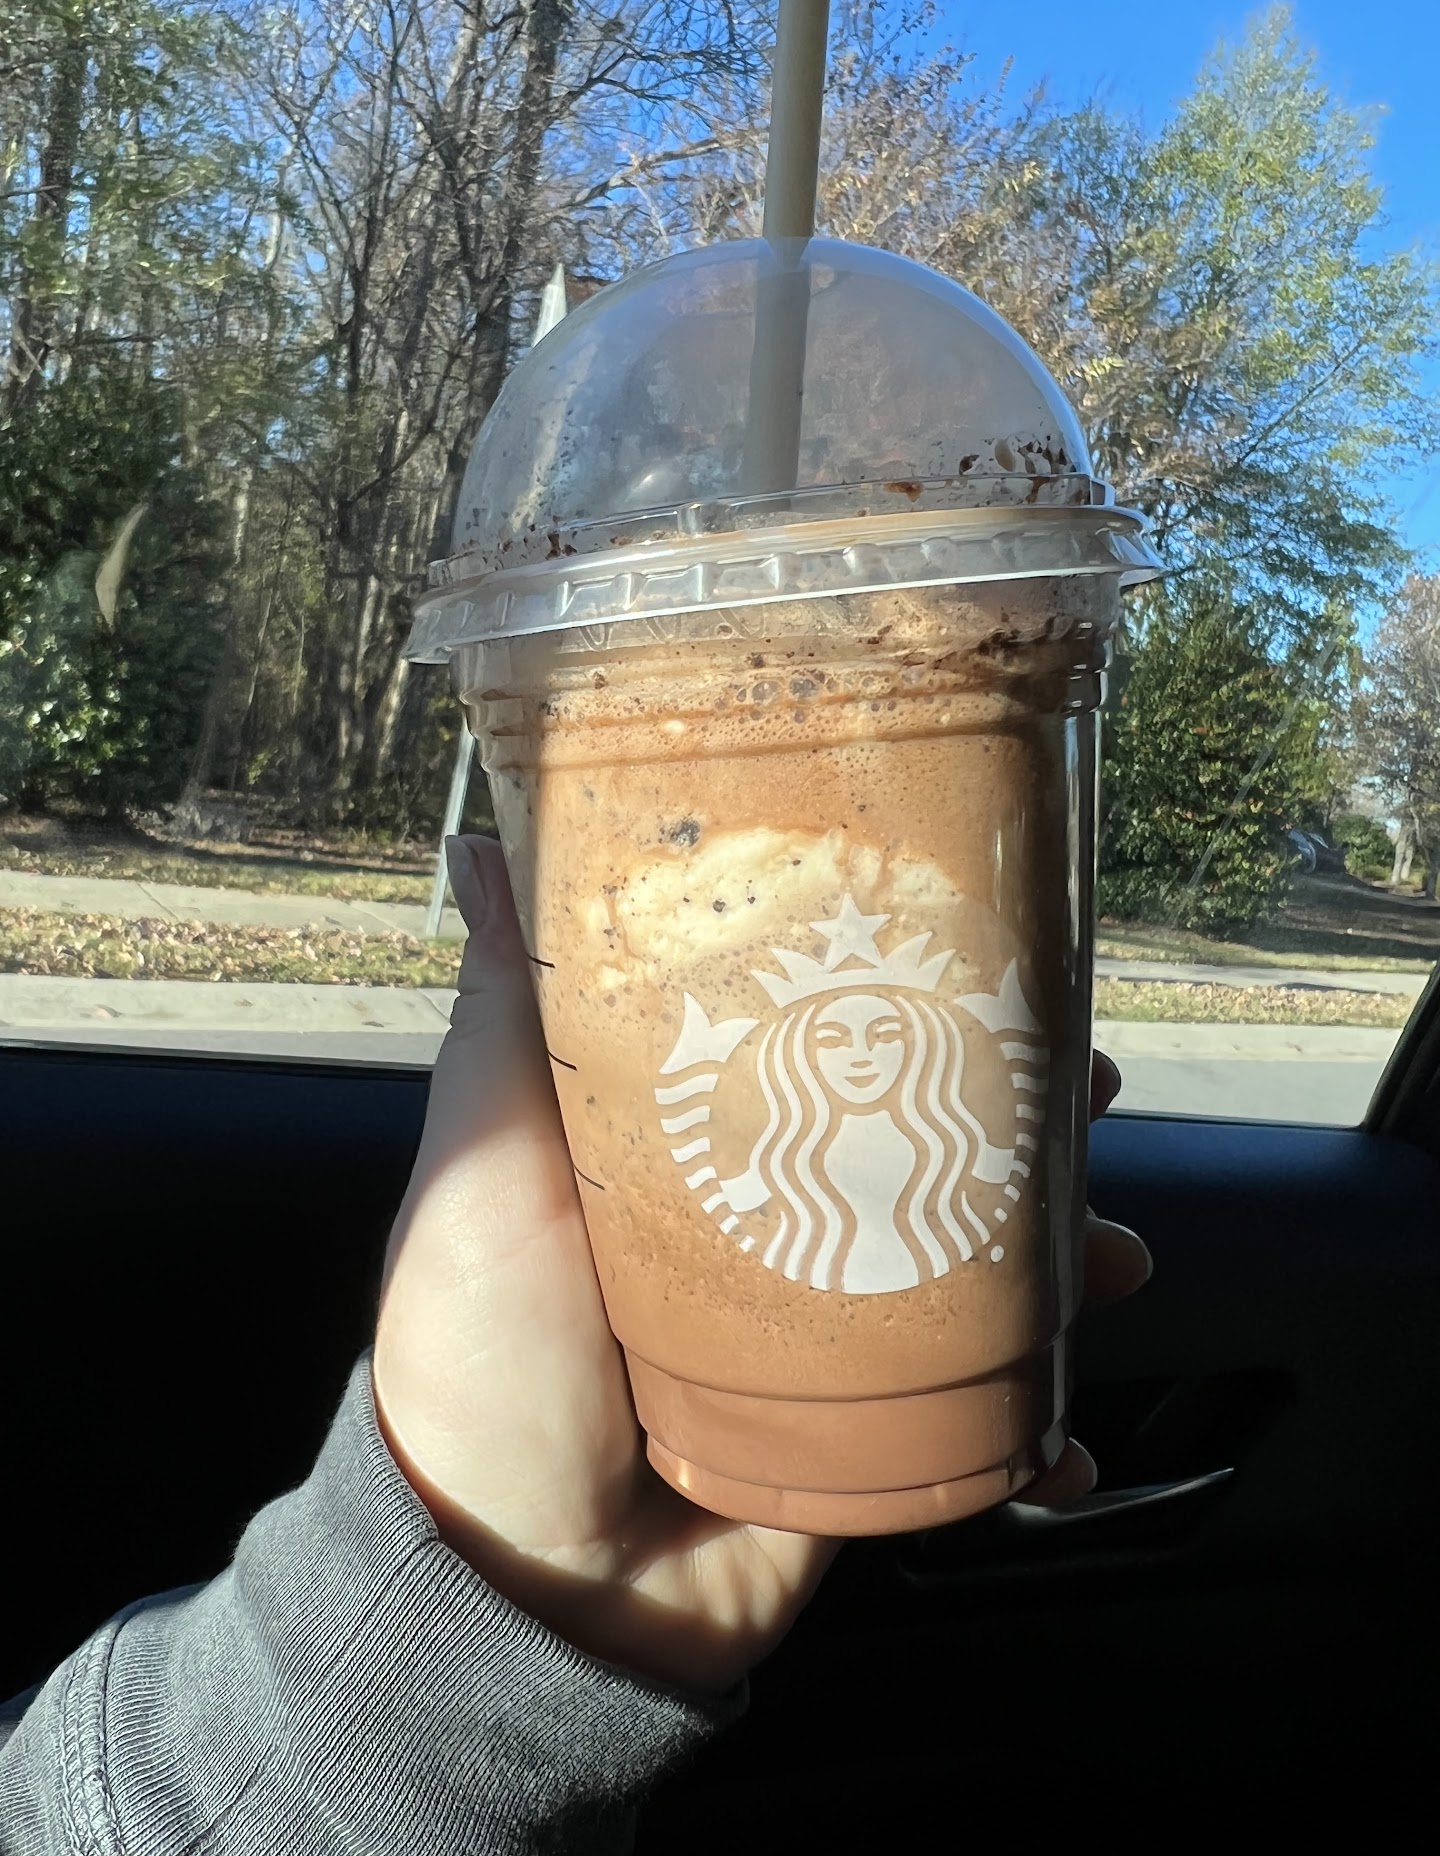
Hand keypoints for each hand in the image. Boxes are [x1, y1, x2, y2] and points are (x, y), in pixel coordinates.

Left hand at [373, 836, 1149, 1691]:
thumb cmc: (483, 1351)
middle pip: (924, 1150)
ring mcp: (827, 1345)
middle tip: (1089, 1092)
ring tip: (1107, 1256)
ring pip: (980, 1278)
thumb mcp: (486, 1159)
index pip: (825, 1046)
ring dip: (1062, 1263)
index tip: (983, 956)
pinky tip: (1067, 1437)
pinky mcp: (866, 1448)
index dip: (911, 999)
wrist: (515, 1583)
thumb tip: (477, 842)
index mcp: (695, 1153)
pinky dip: (1041, 1431)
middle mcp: (772, 1232)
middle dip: (1021, 1117)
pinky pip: (983, 1429)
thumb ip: (507, 1011)